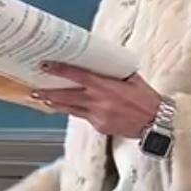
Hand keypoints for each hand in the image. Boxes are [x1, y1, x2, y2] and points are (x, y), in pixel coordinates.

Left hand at [30, 63, 162, 137]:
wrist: (156, 122)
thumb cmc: (145, 98)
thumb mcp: (131, 79)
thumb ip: (114, 72)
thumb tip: (101, 63)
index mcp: (105, 86)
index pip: (77, 76)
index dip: (60, 71)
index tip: (47, 66)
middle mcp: (98, 102)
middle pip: (67, 96)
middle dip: (48, 93)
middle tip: (34, 89)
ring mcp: (97, 116)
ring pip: (70, 109)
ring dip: (55, 104)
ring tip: (42, 99)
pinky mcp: (99, 127)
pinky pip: (83, 117)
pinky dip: (75, 111)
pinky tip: (68, 108)